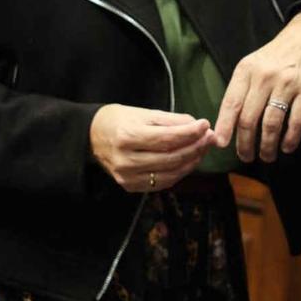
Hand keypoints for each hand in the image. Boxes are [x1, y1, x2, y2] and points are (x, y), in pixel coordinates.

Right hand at [89, 104, 213, 192]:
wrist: (91, 137)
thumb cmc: (118, 120)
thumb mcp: (143, 113)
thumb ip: (171, 120)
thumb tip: (199, 127)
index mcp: (127, 137)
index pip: (167, 139)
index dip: (190, 133)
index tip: (206, 125)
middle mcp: (126, 160)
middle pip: (171, 158)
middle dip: (195, 148)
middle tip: (210, 138)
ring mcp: (127, 177)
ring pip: (169, 174)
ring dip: (191, 162)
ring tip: (202, 149)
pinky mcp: (130, 187)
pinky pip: (162, 183)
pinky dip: (179, 173)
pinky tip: (188, 162)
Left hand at [214, 12, 300, 162]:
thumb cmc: (277, 56)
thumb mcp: (254, 65)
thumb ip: (242, 90)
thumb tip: (227, 124)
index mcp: (246, 70)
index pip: (231, 103)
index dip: (224, 126)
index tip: (220, 144)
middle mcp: (264, 76)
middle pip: (249, 118)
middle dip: (245, 144)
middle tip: (246, 157)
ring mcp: (287, 82)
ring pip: (271, 123)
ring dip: (267, 146)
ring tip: (266, 156)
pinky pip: (296, 121)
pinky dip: (290, 139)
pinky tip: (286, 147)